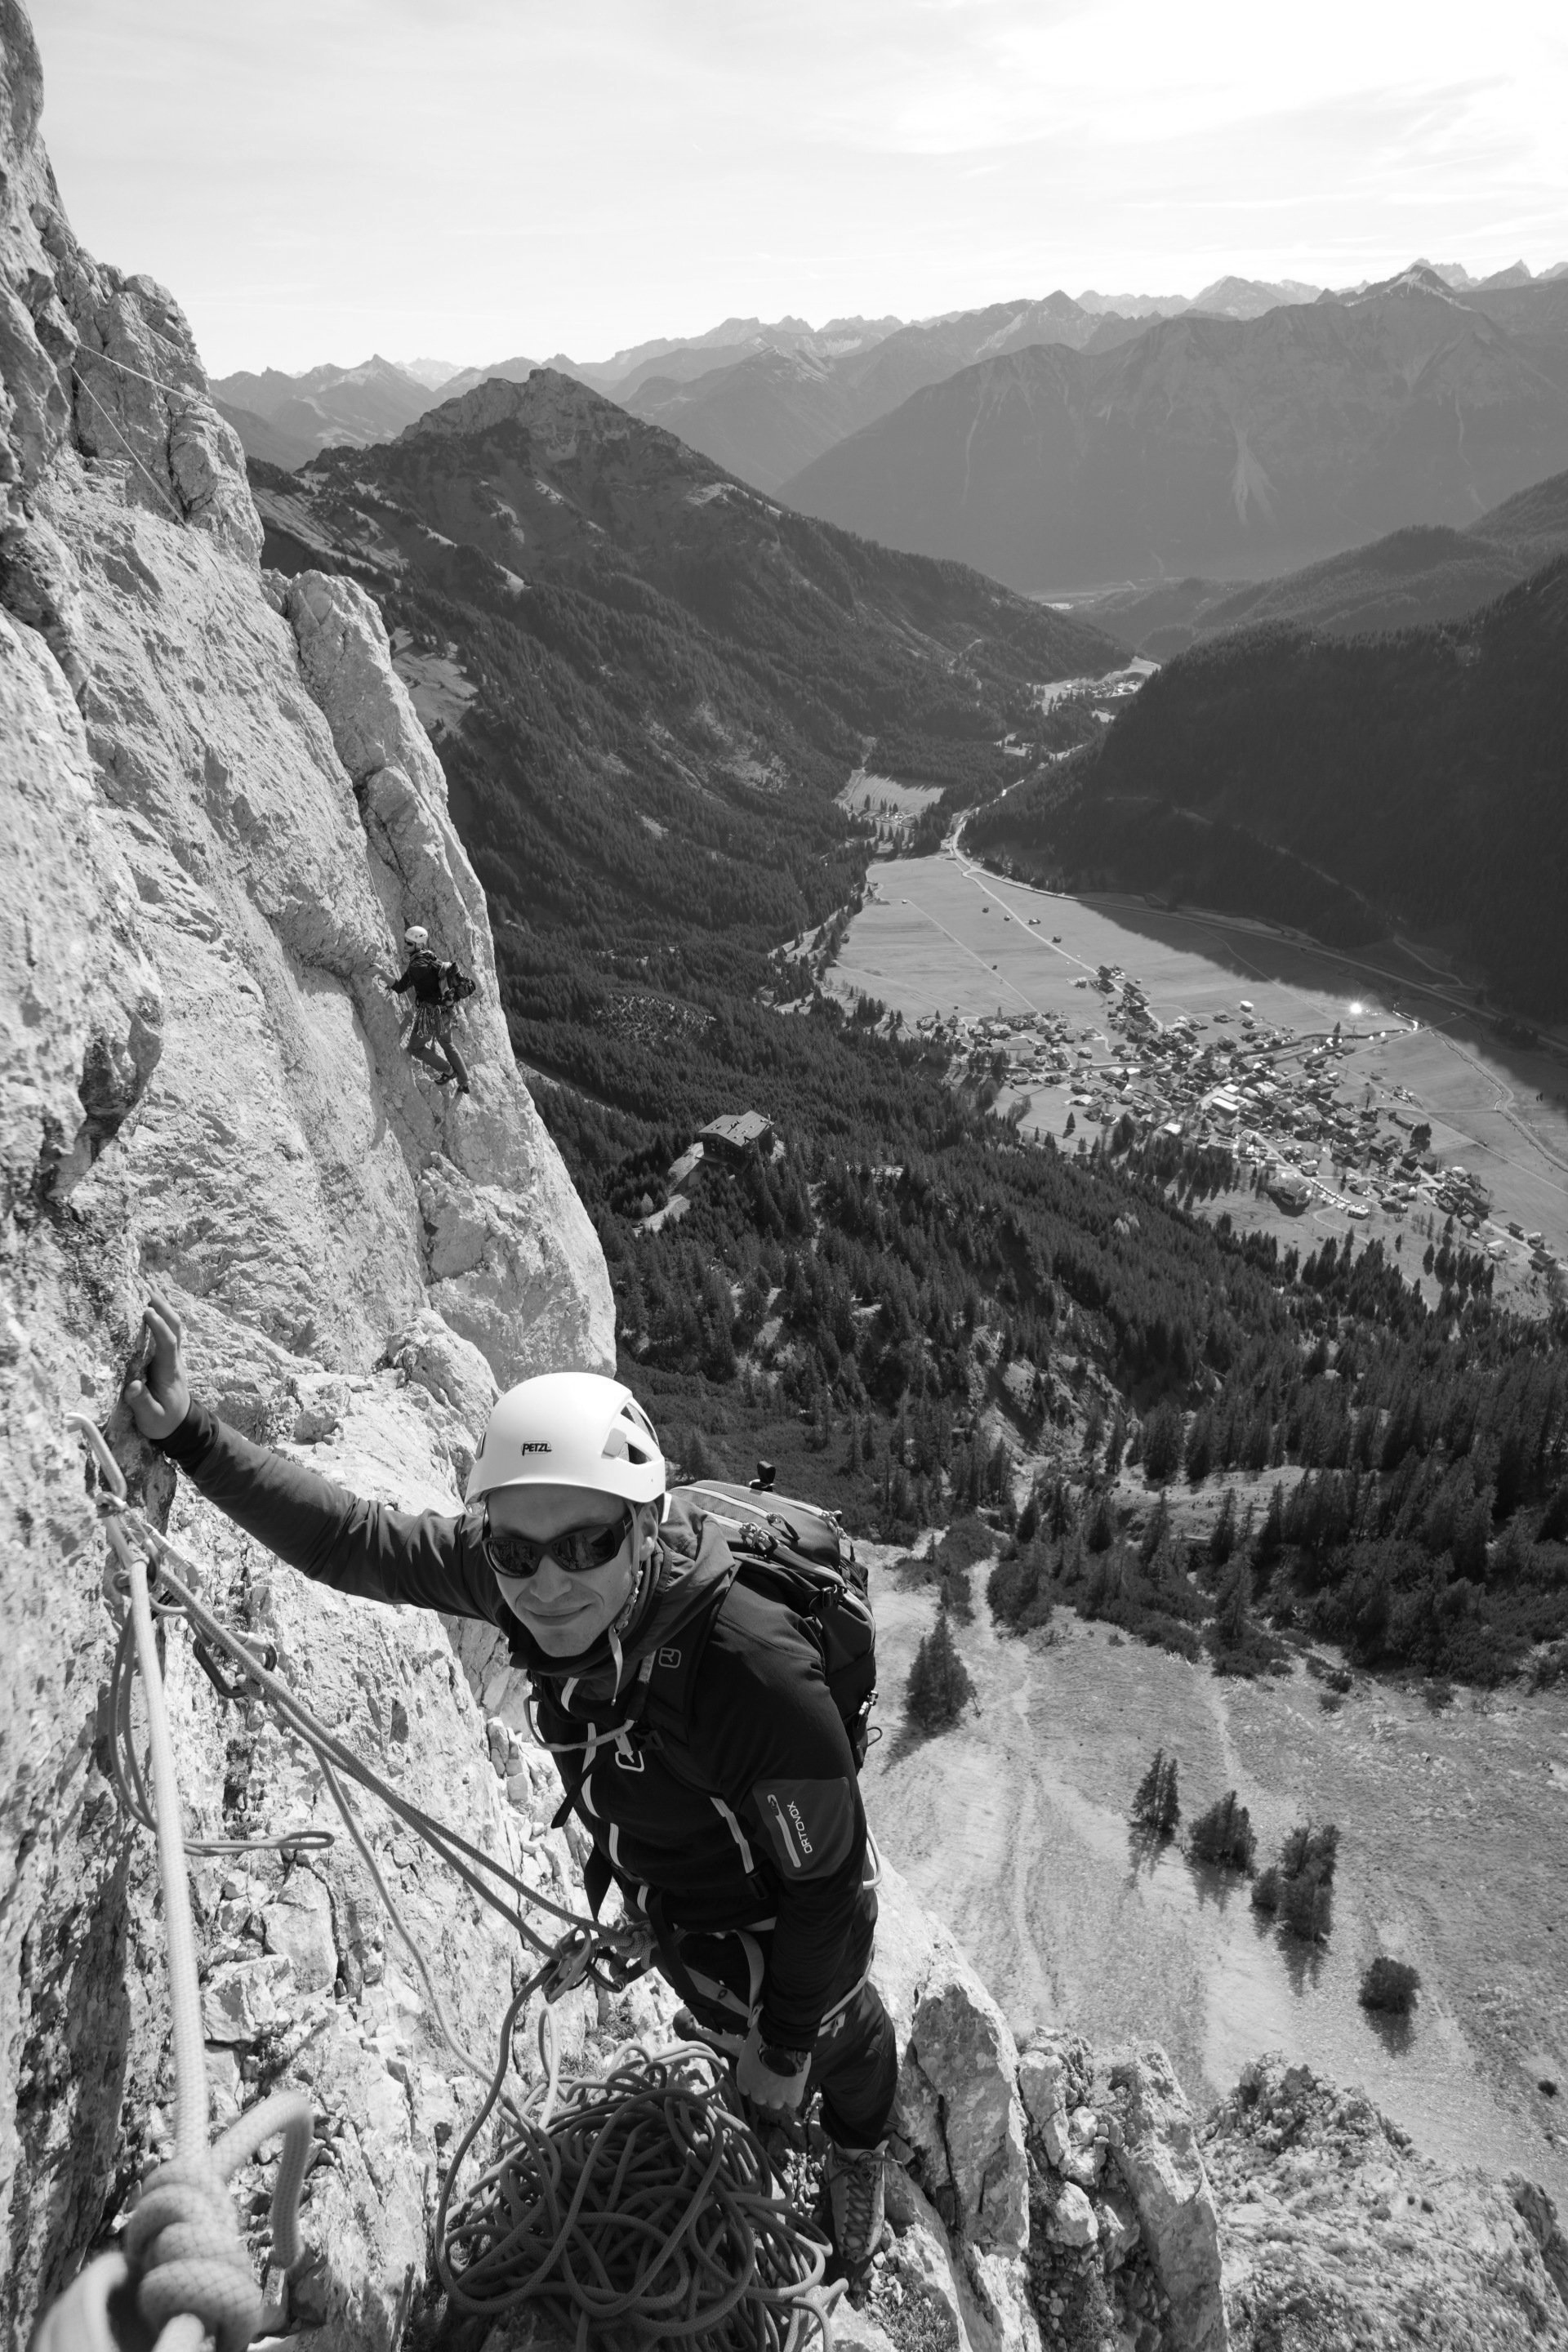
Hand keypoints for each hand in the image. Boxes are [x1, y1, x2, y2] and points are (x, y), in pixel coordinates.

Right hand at [124, 1293, 190, 1441]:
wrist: (182, 1426)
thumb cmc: (164, 1422)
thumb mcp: (152, 1418)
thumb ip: (142, 1403)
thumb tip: (133, 1386)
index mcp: (170, 1371)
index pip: (167, 1343)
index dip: (159, 1326)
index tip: (147, 1310)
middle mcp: (174, 1359)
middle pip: (175, 1326)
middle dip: (163, 1305)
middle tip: (145, 1285)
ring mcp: (174, 1356)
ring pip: (174, 1325)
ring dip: (163, 1305)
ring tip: (147, 1285)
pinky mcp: (168, 1356)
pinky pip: (168, 1330)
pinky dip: (161, 1314)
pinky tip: (149, 1302)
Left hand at [735, 2023, 810, 2118]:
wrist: (783, 2039)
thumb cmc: (764, 2034)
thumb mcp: (751, 2044)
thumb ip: (752, 2056)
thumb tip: (756, 2051)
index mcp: (743, 2077)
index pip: (745, 2089)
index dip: (754, 2082)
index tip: (761, 2075)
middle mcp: (756, 2091)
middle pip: (760, 2098)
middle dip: (767, 2090)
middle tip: (776, 2076)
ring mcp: (774, 2097)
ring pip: (776, 2103)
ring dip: (780, 2094)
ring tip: (788, 2079)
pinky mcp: (791, 2097)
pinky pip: (793, 2102)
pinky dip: (795, 2093)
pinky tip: (797, 2082)